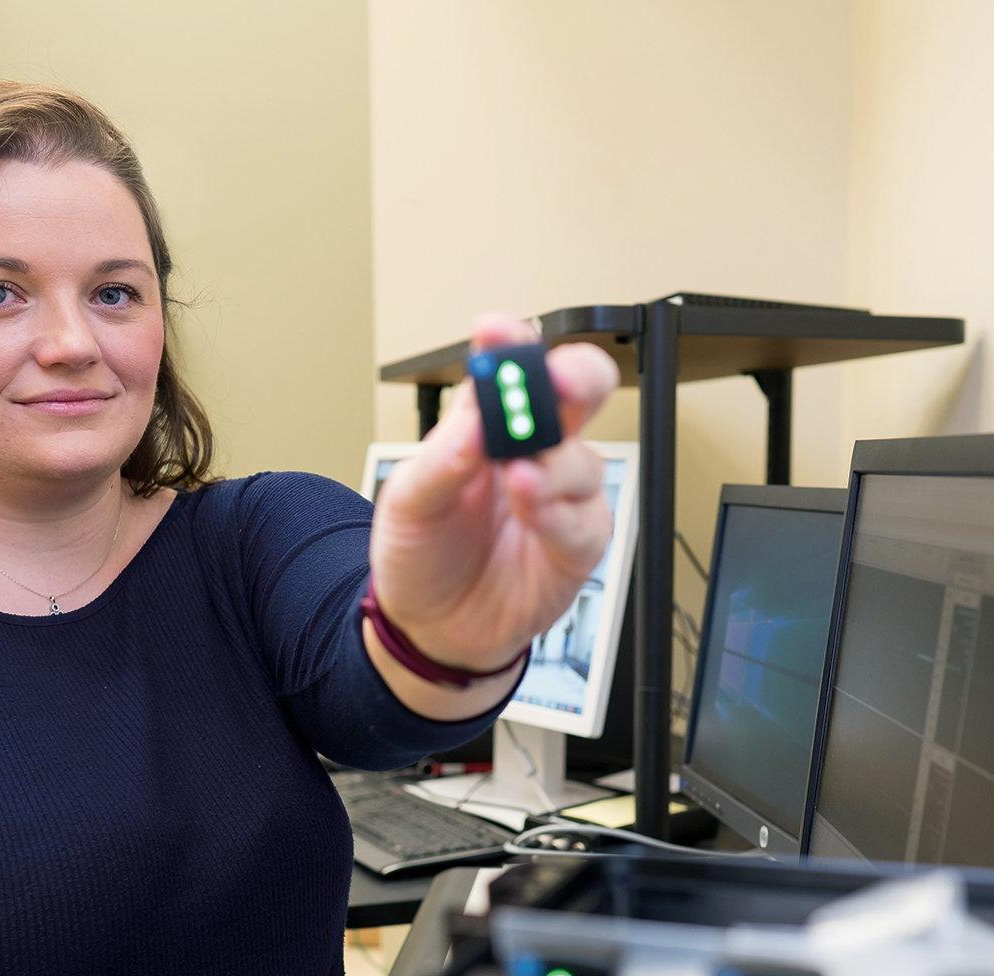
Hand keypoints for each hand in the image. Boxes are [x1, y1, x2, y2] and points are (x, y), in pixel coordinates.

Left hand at [369, 313, 620, 671]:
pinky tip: (535, 511)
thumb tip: (476, 420)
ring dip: (556, 465)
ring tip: (519, 478)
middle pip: (577, 393)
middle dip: (576, 377)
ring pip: (585, 461)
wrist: (431, 628)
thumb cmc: (422, 552)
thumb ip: (440, 460)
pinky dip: (560, 514)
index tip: (497, 329)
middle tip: (556, 383)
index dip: (510, 341)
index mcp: (486, 424)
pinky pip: (586, 521)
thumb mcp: (407, 503)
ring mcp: (559, 496)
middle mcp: (532, 451)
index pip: (509, 367)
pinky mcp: (576, 545)